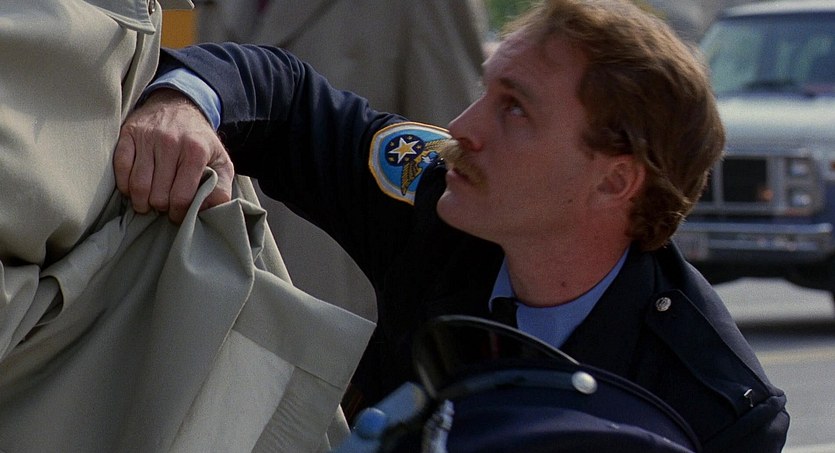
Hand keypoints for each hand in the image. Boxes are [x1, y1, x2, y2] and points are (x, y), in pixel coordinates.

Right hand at [114, 88, 233, 223]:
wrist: (178, 105)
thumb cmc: (199, 140)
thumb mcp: (221, 160)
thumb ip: (222, 188)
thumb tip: (211, 209)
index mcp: (195, 151)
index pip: (181, 196)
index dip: (178, 212)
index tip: (178, 214)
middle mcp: (170, 143)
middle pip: (158, 195)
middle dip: (161, 207)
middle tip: (164, 205)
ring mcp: (147, 137)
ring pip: (138, 185)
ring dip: (141, 201)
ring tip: (148, 202)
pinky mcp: (129, 134)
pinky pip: (121, 169)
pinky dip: (125, 185)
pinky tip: (134, 188)